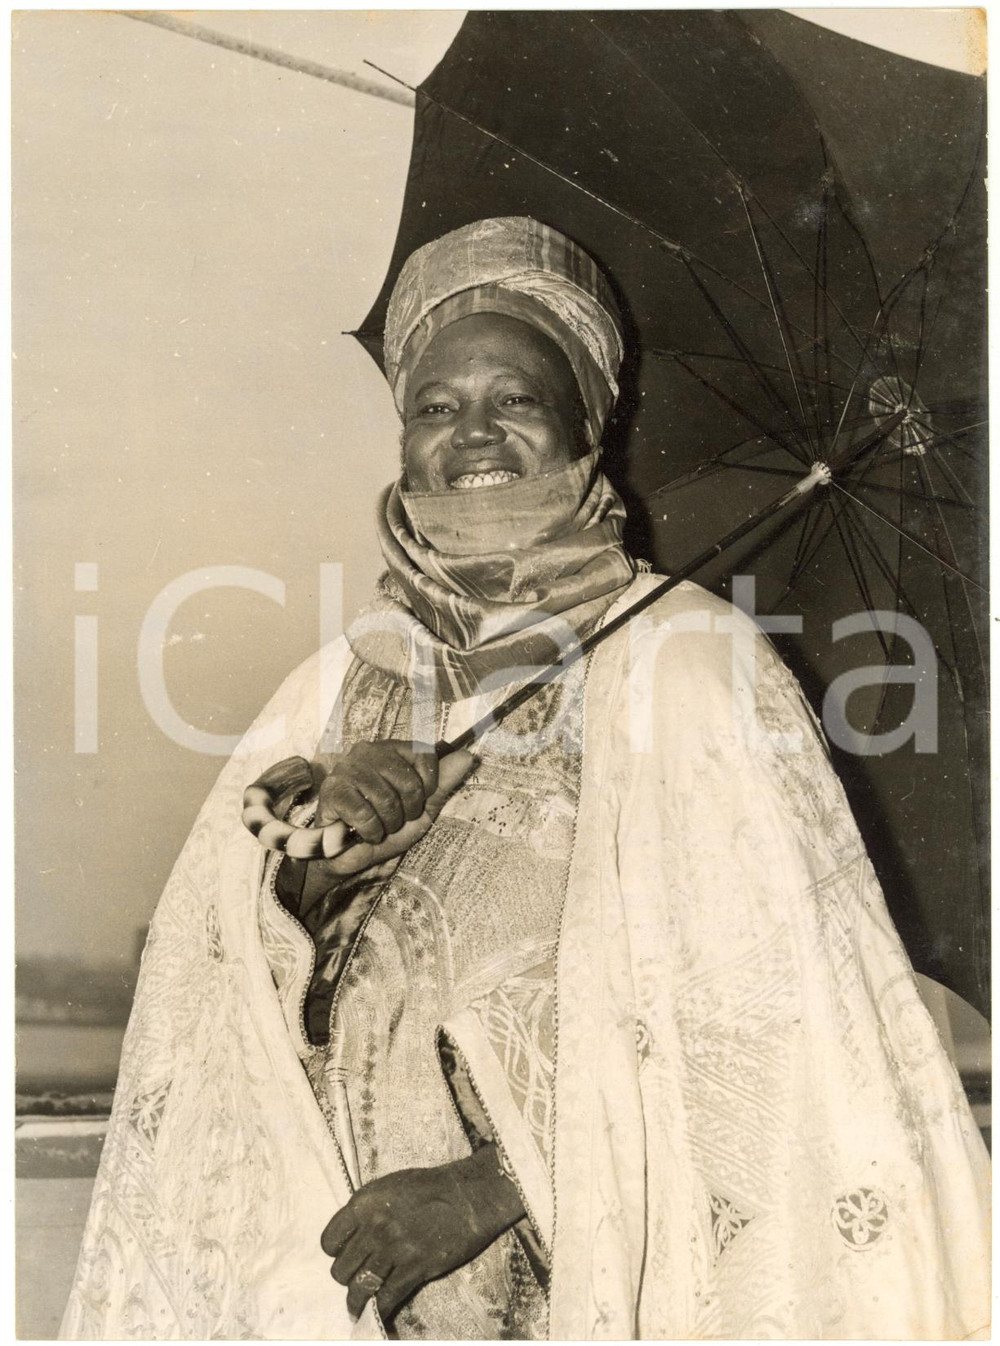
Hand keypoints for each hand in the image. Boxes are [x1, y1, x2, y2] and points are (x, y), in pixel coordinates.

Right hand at [312, 740, 474, 877]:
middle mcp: (368, 751)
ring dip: (388, 824)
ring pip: (386, 800)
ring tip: (378, 825)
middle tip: (392, 818)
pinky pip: (365, 815)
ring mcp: (347, 769)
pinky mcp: (333, 791)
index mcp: (392, 749)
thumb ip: (444, 781)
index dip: (428, 787)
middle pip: (408, 782)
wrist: (350, 854)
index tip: (415, 802)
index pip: (425, 755)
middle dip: (406, 811)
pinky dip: (370, 832)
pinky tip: (362, 832)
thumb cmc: (386, 825)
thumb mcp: (422, 807)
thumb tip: (467, 756)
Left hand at [321, 1145, 524, 1319]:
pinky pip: (386, 1298)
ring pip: (359, 1288)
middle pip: (341, 1269)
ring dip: (357, 1301)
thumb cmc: (431, 1187)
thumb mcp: (389, 1188)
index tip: (347, 1256)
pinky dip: (380, 1310)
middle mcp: (374, 1227)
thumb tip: (354, 1238)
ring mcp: (394, 1248)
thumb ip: (367, 1212)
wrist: (468, 1195)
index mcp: (364, 1203)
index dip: (337, 1253)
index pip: (329, 1241)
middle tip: (359, 1278)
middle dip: (348, 1277)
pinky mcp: (415, 1267)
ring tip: (359, 1307)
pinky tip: (379, 1312)